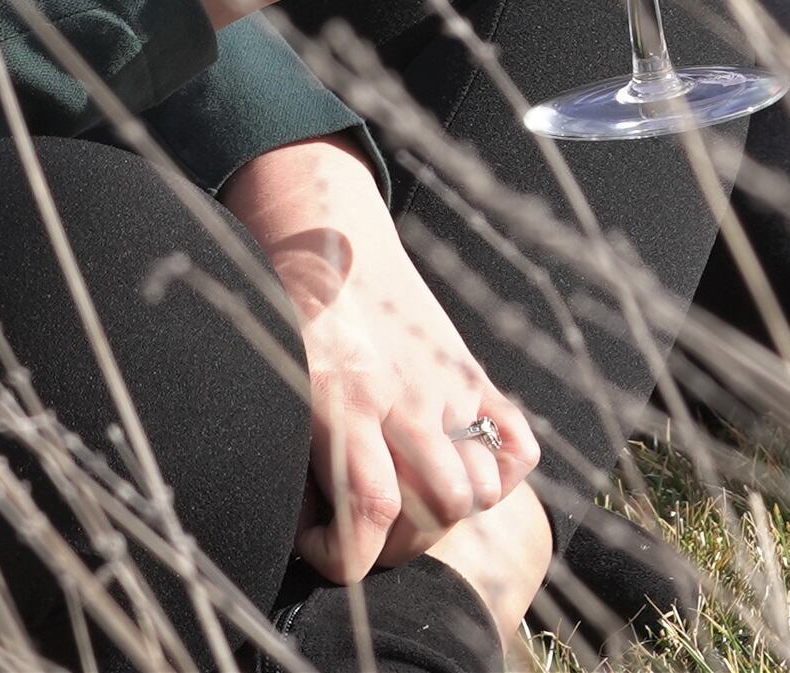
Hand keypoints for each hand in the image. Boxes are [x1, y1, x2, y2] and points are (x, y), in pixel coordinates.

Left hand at [225, 141, 537, 582]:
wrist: (327, 232)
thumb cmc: (286, 308)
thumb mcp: (270, 373)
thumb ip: (290, 445)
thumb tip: (300, 521)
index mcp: (343, 398)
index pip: (371, 509)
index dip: (346, 557)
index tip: (317, 546)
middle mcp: (404, 396)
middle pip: (436, 511)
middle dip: (399, 544)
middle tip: (364, 527)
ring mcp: (448, 385)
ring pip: (479, 489)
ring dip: (448, 513)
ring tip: (408, 501)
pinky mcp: (473, 374)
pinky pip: (519, 445)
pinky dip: (502, 474)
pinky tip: (459, 468)